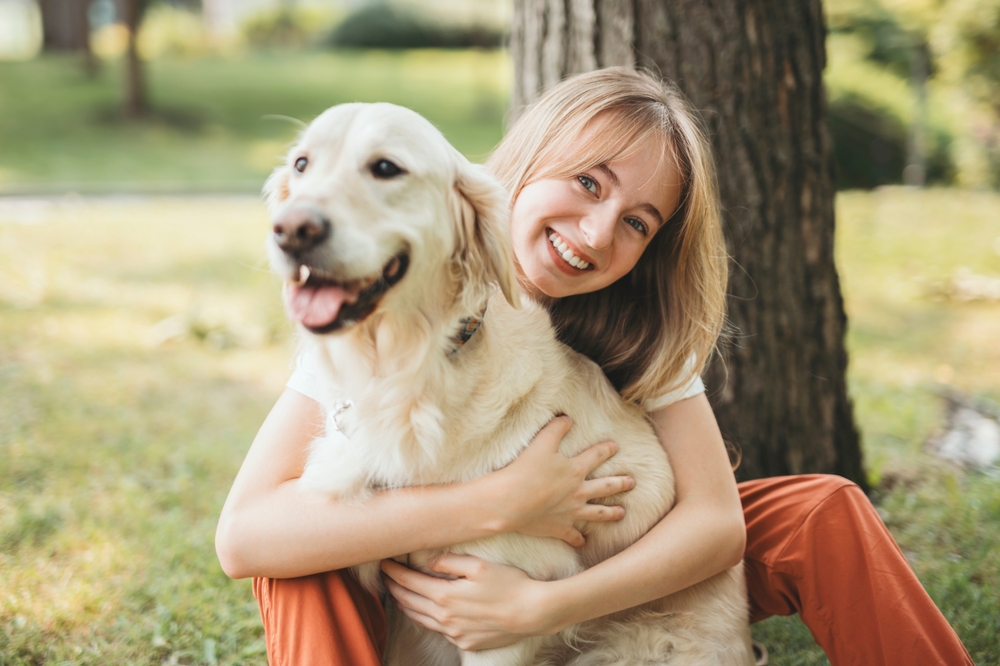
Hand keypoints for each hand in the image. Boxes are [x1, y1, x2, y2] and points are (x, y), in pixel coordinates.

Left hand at [381, 554, 559, 650]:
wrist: (532, 613)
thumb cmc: (509, 585)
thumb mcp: (478, 566)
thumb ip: (449, 561)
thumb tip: (428, 561)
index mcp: (445, 596)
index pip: (409, 582)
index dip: (394, 572)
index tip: (384, 563)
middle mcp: (445, 618)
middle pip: (410, 602)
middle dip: (394, 588)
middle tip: (385, 577)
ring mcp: (455, 633)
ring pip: (420, 619)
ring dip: (406, 605)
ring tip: (398, 595)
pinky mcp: (465, 642)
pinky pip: (438, 630)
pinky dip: (426, 619)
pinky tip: (426, 612)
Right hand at [489, 415, 633, 546]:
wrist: (513, 501)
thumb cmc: (526, 470)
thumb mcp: (541, 443)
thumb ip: (556, 429)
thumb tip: (567, 418)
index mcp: (575, 470)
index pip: (596, 456)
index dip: (606, 449)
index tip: (615, 446)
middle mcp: (578, 492)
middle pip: (605, 487)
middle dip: (620, 483)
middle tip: (632, 482)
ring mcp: (571, 512)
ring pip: (597, 513)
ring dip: (611, 513)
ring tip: (622, 513)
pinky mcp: (560, 528)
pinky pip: (573, 535)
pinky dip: (579, 539)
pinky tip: (583, 542)